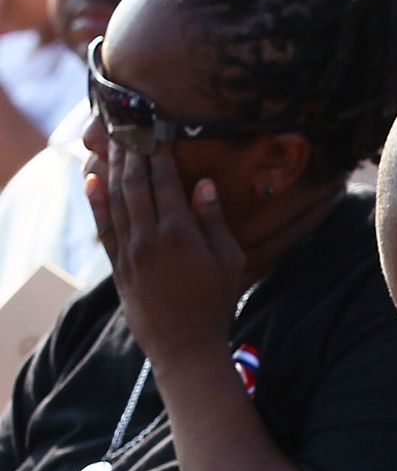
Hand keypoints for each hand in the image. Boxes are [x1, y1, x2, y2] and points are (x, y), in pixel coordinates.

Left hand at [87, 145, 242, 364]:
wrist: (184, 345)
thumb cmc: (216, 302)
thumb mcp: (229, 261)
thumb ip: (214, 220)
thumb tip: (202, 184)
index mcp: (180, 233)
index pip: (165, 181)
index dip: (159, 153)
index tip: (157, 129)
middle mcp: (148, 237)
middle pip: (135, 183)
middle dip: (133, 152)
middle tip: (130, 126)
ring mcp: (128, 250)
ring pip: (115, 199)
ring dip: (114, 168)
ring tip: (114, 141)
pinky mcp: (117, 264)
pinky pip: (103, 225)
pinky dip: (95, 200)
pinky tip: (92, 179)